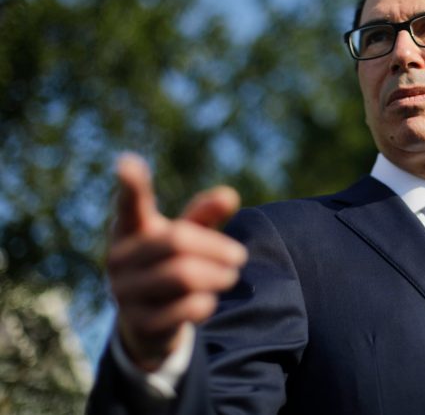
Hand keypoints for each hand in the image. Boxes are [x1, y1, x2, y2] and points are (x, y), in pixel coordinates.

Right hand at [107, 153, 246, 370]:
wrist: (146, 324)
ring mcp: (125, 292)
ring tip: (232, 275)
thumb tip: (230, 195)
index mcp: (130, 229)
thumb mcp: (186, 236)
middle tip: (241, 256)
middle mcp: (119, 258)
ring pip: (183, 275)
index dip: (130, 184)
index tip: (127, 162)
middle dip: (216, 248)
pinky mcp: (139, 323)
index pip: (130, 204)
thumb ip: (204, 215)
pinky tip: (209, 301)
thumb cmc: (167, 264)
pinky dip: (205, 303)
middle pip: (178, 242)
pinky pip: (184, 308)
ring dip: (217, 275)